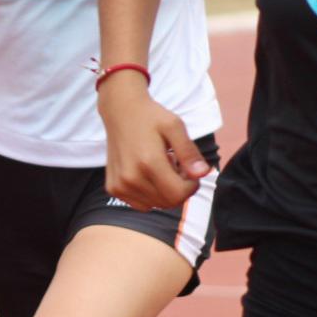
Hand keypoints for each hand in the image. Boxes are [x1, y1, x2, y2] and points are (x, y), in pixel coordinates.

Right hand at [98, 76, 210, 210]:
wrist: (120, 111)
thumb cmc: (151, 117)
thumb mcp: (175, 127)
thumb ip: (189, 152)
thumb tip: (202, 174)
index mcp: (148, 163)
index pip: (179, 194)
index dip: (191, 186)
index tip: (189, 169)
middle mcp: (131, 178)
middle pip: (168, 202)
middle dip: (179, 188)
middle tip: (176, 165)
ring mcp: (120, 185)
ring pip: (155, 205)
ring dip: (164, 191)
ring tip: (161, 168)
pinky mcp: (113, 188)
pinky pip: (141, 204)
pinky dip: (150, 195)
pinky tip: (149, 174)